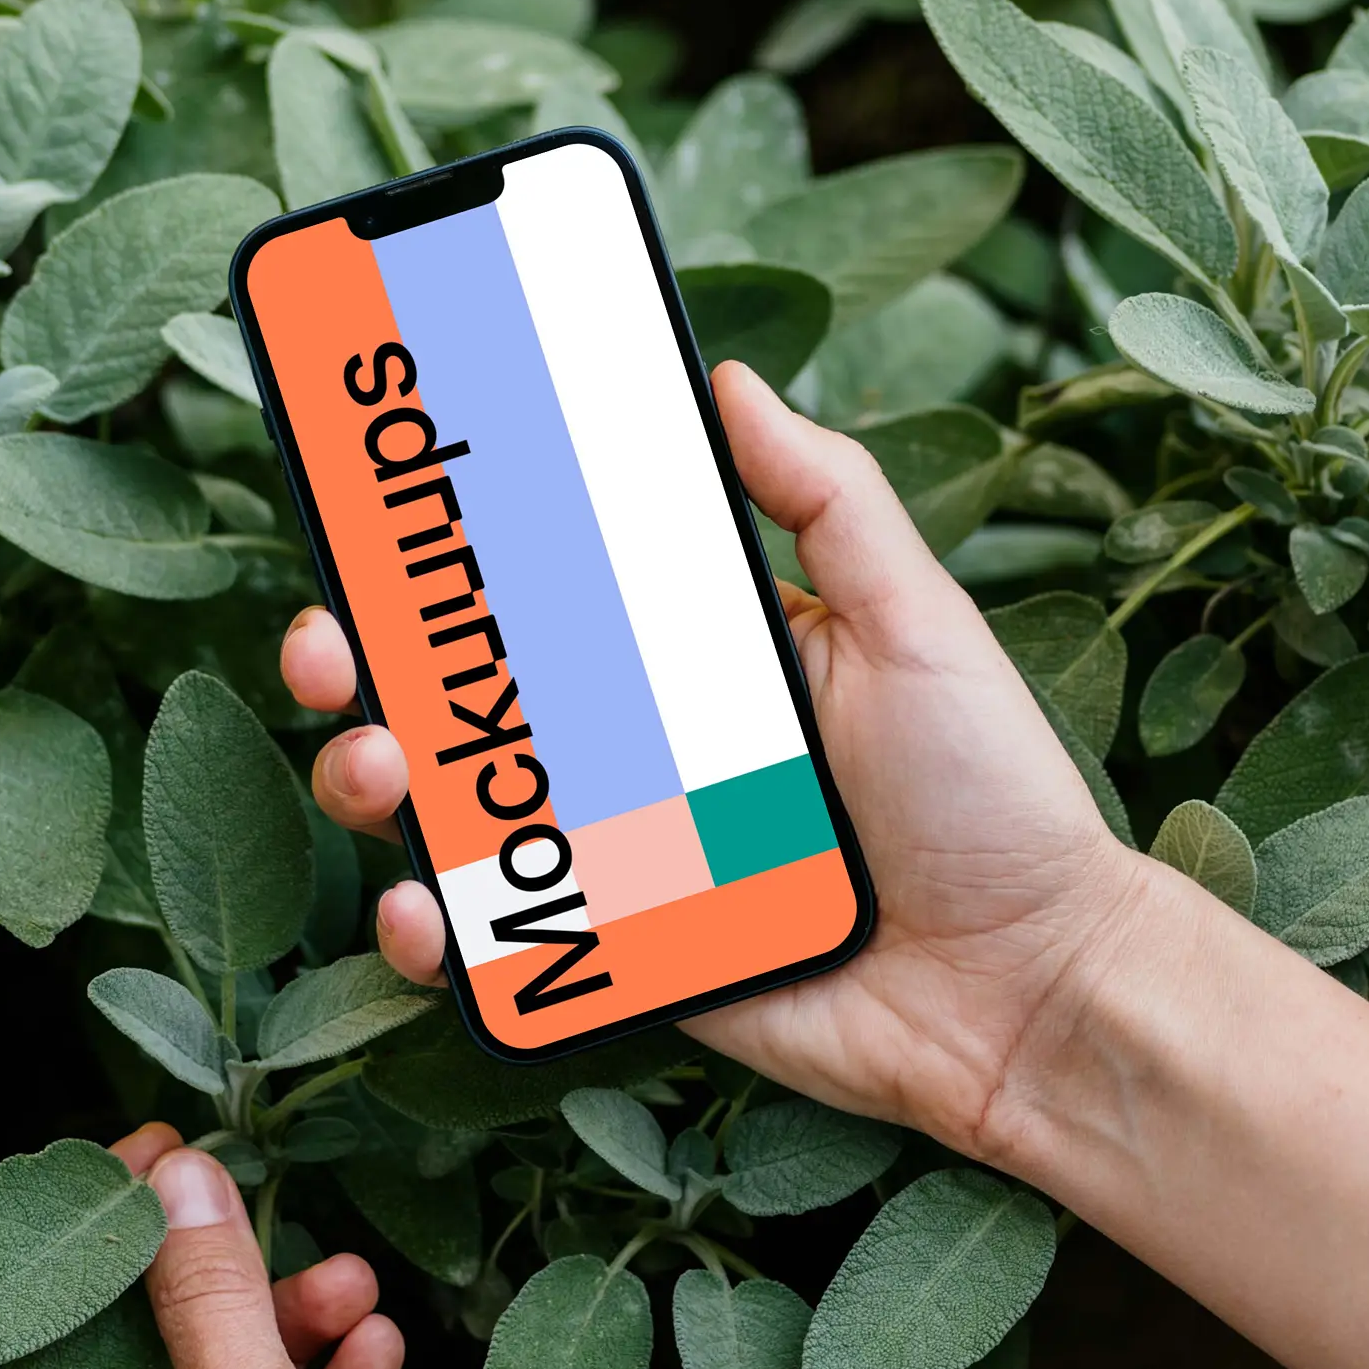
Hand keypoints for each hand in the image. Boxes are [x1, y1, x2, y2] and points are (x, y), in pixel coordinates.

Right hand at [284, 361, 1154, 1167]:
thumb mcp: (914, 620)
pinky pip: (504, 944)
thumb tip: (730, 379)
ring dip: (378, 781)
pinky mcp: (626, 963)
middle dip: (368, 660)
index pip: (546, 586)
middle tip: (333, 644)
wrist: (1034, 989)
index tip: (376, 506)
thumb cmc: (994, 798)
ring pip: (456, 813)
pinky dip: (437, 932)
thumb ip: (827, 498)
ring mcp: (623, 861)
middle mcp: (642, 752)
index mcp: (696, 657)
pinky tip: (422, 913)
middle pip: (464, 694)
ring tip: (376, 770)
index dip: (450, 553)